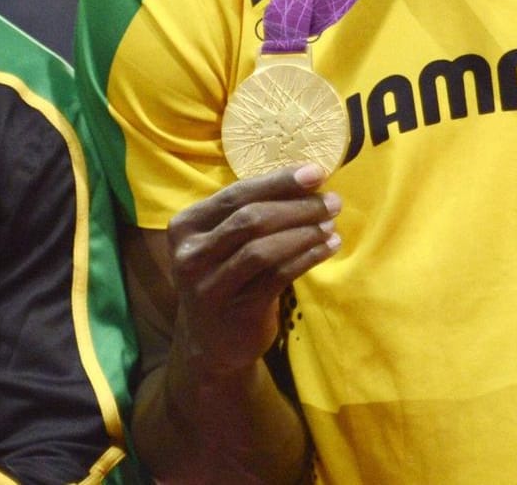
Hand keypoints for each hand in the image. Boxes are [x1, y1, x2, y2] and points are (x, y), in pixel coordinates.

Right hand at [165, 163, 340, 384]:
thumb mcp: (224, 242)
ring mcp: (210, 287)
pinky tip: (328, 247)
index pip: (235, 195)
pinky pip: (278, 276)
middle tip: (331, 202)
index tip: (316, 172)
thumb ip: (250, 212)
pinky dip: (307, 258)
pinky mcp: (236, 312)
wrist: (211, 344)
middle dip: (297, 207)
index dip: (278, 181)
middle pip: (250, 220)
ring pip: (263, 249)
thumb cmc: (225, 277)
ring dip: (304, 233)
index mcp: (185, 227)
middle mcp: (190, 256)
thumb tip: (307, 179)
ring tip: (331, 225)